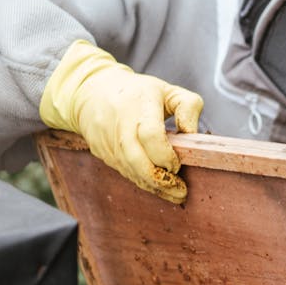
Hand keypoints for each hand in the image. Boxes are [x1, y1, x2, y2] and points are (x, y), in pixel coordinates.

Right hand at [39, 40, 202, 203]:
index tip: (178, 164)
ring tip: (174, 193)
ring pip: (130, 171)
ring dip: (153, 187)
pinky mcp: (103, 153)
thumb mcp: (167, 91)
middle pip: (137, 160)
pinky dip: (142, 182)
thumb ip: (188, 107)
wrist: (92, 92)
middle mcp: (120, 123)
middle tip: (181, 191)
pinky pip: (124, 172)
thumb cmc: (138, 93)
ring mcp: (108, 140)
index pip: (151, 135)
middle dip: (161, 180)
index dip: (166, 155)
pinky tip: (158, 187)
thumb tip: (193, 135)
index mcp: (139, 103)